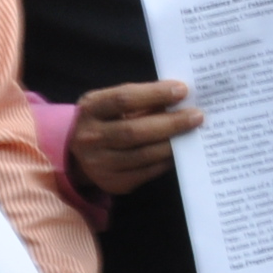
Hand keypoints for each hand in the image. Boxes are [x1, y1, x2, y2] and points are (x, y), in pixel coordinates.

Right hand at [68, 81, 198, 196]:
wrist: (75, 153)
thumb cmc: (102, 120)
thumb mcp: (109, 102)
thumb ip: (138, 99)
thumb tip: (177, 97)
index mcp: (91, 109)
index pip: (124, 99)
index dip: (155, 94)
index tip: (182, 90)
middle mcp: (91, 138)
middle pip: (135, 131)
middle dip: (170, 123)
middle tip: (197, 116)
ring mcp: (101, 164)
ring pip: (144, 155)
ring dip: (172, 144)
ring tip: (193, 133)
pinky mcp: (115, 183)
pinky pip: (147, 172)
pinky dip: (166, 160)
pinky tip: (180, 151)